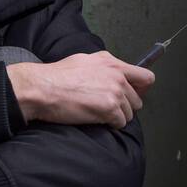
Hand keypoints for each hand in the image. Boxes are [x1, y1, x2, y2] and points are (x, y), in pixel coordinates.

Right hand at [7, 51, 154, 128]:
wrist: (41, 88)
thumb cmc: (54, 77)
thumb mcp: (82, 62)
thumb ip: (101, 68)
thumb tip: (107, 76)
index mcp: (111, 62)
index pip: (144, 77)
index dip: (140, 90)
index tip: (131, 96)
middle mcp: (117, 75)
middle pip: (137, 99)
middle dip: (125, 107)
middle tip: (109, 111)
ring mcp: (115, 91)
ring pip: (130, 113)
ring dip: (117, 117)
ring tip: (98, 116)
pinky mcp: (109, 108)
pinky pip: (120, 123)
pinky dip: (110, 125)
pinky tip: (96, 120)